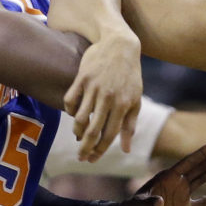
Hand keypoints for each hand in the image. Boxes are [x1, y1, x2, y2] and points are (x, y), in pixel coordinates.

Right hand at [63, 33, 142, 161]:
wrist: (120, 45)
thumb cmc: (130, 75)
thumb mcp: (135, 100)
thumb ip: (129, 125)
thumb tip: (126, 150)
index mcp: (123, 105)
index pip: (109, 135)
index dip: (100, 150)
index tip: (93, 159)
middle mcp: (108, 98)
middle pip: (93, 130)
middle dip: (85, 148)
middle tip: (80, 157)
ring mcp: (93, 87)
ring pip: (79, 117)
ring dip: (77, 131)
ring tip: (78, 137)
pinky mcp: (81, 78)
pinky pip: (70, 100)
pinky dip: (70, 111)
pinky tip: (74, 115)